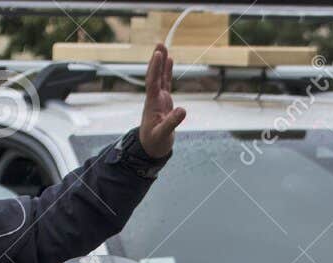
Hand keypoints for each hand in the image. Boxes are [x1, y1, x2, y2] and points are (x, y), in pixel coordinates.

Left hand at [138, 43, 185, 158]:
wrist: (150, 148)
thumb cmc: (154, 143)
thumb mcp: (163, 135)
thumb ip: (171, 123)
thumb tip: (183, 110)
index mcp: (152, 104)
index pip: (153, 83)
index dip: (155, 68)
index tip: (158, 55)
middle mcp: (154, 99)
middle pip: (154, 76)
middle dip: (156, 60)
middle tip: (159, 44)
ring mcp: (159, 99)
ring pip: (159, 77)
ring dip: (161, 63)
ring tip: (163, 46)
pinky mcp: (164, 101)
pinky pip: (165, 83)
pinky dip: (167, 72)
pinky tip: (169, 61)